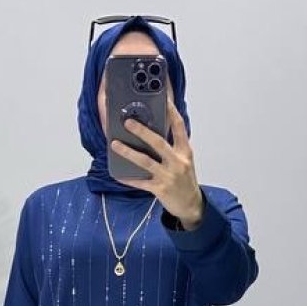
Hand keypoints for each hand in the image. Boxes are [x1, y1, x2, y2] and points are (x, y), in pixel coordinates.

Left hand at [110, 103, 203, 226]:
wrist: (191, 205)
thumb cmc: (185, 180)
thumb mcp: (184, 160)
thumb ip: (172, 147)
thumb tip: (152, 132)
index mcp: (185, 152)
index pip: (179, 128)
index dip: (172, 112)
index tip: (164, 100)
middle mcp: (177, 162)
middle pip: (158, 143)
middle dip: (142, 131)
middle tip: (127, 122)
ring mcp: (168, 176)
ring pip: (145, 161)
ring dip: (128, 152)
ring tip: (115, 144)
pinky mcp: (160, 189)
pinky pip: (140, 182)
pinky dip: (128, 178)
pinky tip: (118, 173)